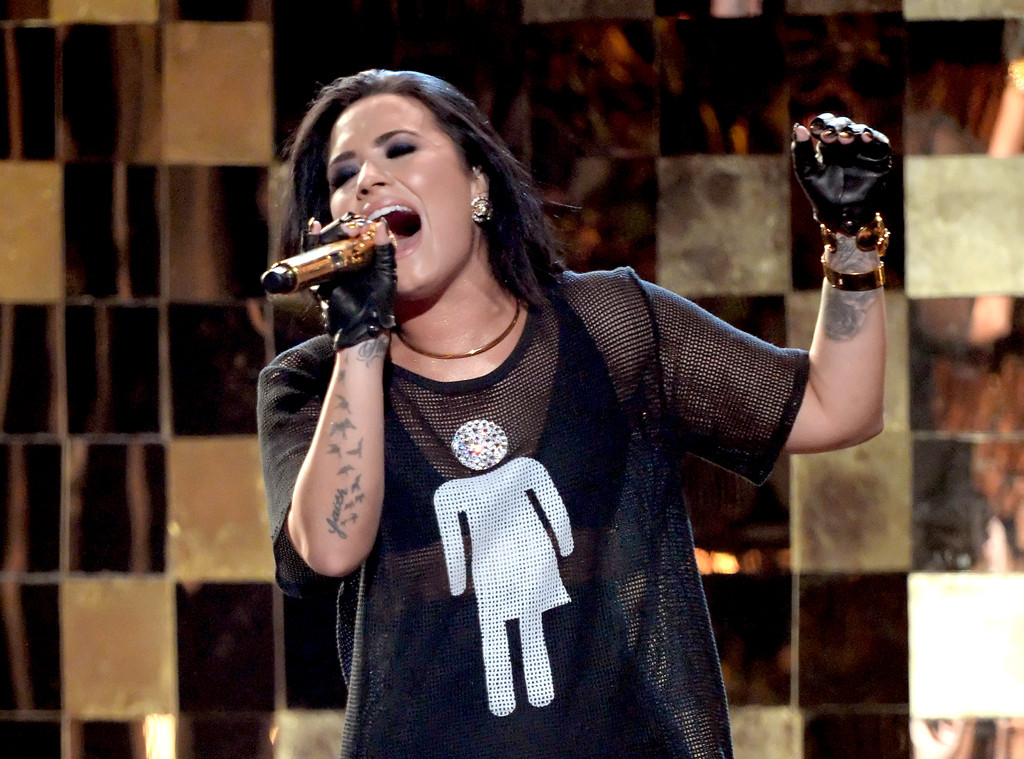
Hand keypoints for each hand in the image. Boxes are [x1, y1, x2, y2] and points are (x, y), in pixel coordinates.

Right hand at [309, 217, 395, 349]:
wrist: (360, 329)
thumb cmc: (378, 305)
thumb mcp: (386, 276)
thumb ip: (386, 252)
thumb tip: (382, 224)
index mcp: (368, 255)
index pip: (362, 231)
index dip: (360, 225)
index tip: (360, 228)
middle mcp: (351, 257)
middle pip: (342, 233)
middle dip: (343, 227)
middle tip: (348, 230)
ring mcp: (335, 265)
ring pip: (328, 241)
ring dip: (329, 231)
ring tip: (332, 227)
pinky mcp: (321, 275)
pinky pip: (313, 255)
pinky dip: (312, 240)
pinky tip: (314, 227)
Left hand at [792, 113, 891, 234]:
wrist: (840, 215)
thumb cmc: (821, 195)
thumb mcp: (807, 172)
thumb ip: (800, 151)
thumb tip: (798, 126)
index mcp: (828, 146)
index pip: (825, 126)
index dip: (821, 123)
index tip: (815, 129)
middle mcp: (846, 145)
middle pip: (843, 125)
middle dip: (836, 127)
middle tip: (828, 135)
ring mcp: (863, 149)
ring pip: (860, 130)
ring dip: (852, 131)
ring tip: (844, 138)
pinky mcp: (879, 156)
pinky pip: (879, 142)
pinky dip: (872, 137)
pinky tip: (864, 137)